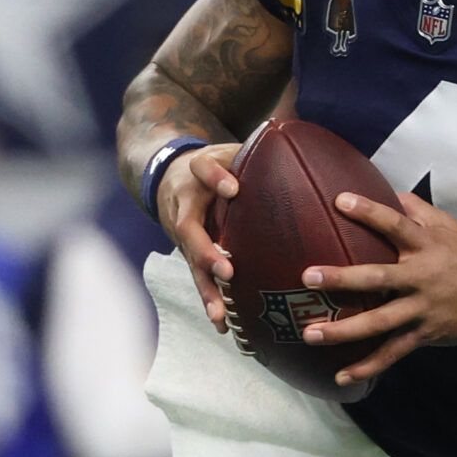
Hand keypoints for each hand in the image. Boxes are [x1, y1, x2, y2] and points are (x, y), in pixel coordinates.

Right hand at [155, 142, 240, 328]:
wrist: (168, 175)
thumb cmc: (213, 164)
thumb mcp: (227, 150)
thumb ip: (253, 151)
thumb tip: (288, 131)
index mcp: (196, 174)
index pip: (202, 170)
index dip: (215, 178)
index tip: (233, 188)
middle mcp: (185, 206)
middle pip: (189, 230)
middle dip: (207, 252)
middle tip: (227, 270)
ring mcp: (183, 234)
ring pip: (190, 263)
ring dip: (206, 289)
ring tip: (220, 314)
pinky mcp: (188, 254)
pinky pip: (198, 278)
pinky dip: (209, 302)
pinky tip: (222, 325)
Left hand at [298, 192, 456, 386]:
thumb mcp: (451, 228)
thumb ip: (419, 211)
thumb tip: (390, 192)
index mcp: (426, 245)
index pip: (395, 224)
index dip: (368, 212)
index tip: (339, 201)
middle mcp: (421, 277)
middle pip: (377, 278)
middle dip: (341, 278)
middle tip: (307, 277)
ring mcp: (422, 309)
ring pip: (379, 321)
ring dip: (343, 329)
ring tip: (310, 333)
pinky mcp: (424, 334)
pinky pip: (393, 352)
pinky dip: (368, 367)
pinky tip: (343, 376)